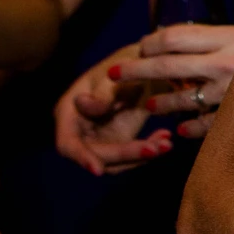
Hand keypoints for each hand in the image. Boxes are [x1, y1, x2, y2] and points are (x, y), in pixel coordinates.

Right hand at [54, 46, 166, 175]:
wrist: (145, 64)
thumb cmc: (125, 62)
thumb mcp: (115, 71)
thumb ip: (102, 91)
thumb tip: (84, 105)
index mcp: (69, 112)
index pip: (67, 143)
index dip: (80, 157)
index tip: (98, 170)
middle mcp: (81, 130)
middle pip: (97, 154)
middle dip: (125, 154)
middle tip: (153, 149)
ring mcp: (100, 137)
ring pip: (116, 160)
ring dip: (141, 155)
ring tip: (165, 144)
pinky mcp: (120, 140)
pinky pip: (131, 154)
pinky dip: (149, 149)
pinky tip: (165, 138)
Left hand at [127, 22, 233, 133]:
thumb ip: (210, 40)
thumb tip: (168, 42)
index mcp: (227, 39)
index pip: (174, 38)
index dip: (151, 43)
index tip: (142, 48)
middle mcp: (226, 63)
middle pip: (168, 66)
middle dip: (135, 70)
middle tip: (113, 73)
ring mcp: (231, 91)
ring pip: (184, 99)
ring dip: (162, 103)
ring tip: (149, 106)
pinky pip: (206, 124)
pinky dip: (191, 128)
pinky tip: (182, 129)